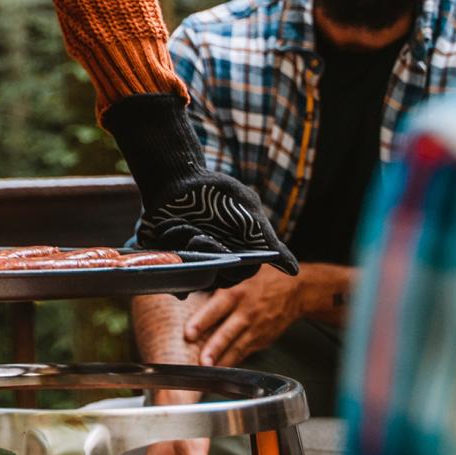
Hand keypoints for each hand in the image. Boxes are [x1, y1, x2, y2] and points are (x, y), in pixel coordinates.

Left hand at [105, 94, 297, 287]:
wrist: (179, 176)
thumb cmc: (218, 192)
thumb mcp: (247, 209)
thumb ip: (266, 240)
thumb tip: (293, 271)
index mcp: (237, 253)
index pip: (237, 273)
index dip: (228, 266)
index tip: (217, 248)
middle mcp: (215, 260)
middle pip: (211, 278)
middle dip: (203, 256)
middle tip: (196, 236)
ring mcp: (191, 259)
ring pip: (188, 273)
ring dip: (182, 252)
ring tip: (178, 225)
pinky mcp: (168, 254)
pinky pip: (165, 269)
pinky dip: (163, 259)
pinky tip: (162, 244)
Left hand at [184, 267, 303, 366]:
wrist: (295, 291)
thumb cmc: (263, 279)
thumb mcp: (239, 274)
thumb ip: (218, 286)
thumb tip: (191, 294)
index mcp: (237, 293)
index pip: (217, 308)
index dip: (202, 321)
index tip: (189, 333)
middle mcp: (247, 312)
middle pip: (228, 333)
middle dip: (214, 348)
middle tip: (201, 361)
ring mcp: (257, 328)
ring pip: (237, 347)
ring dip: (223, 360)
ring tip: (209, 370)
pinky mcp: (262, 340)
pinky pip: (245, 352)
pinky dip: (234, 361)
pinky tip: (221, 369)